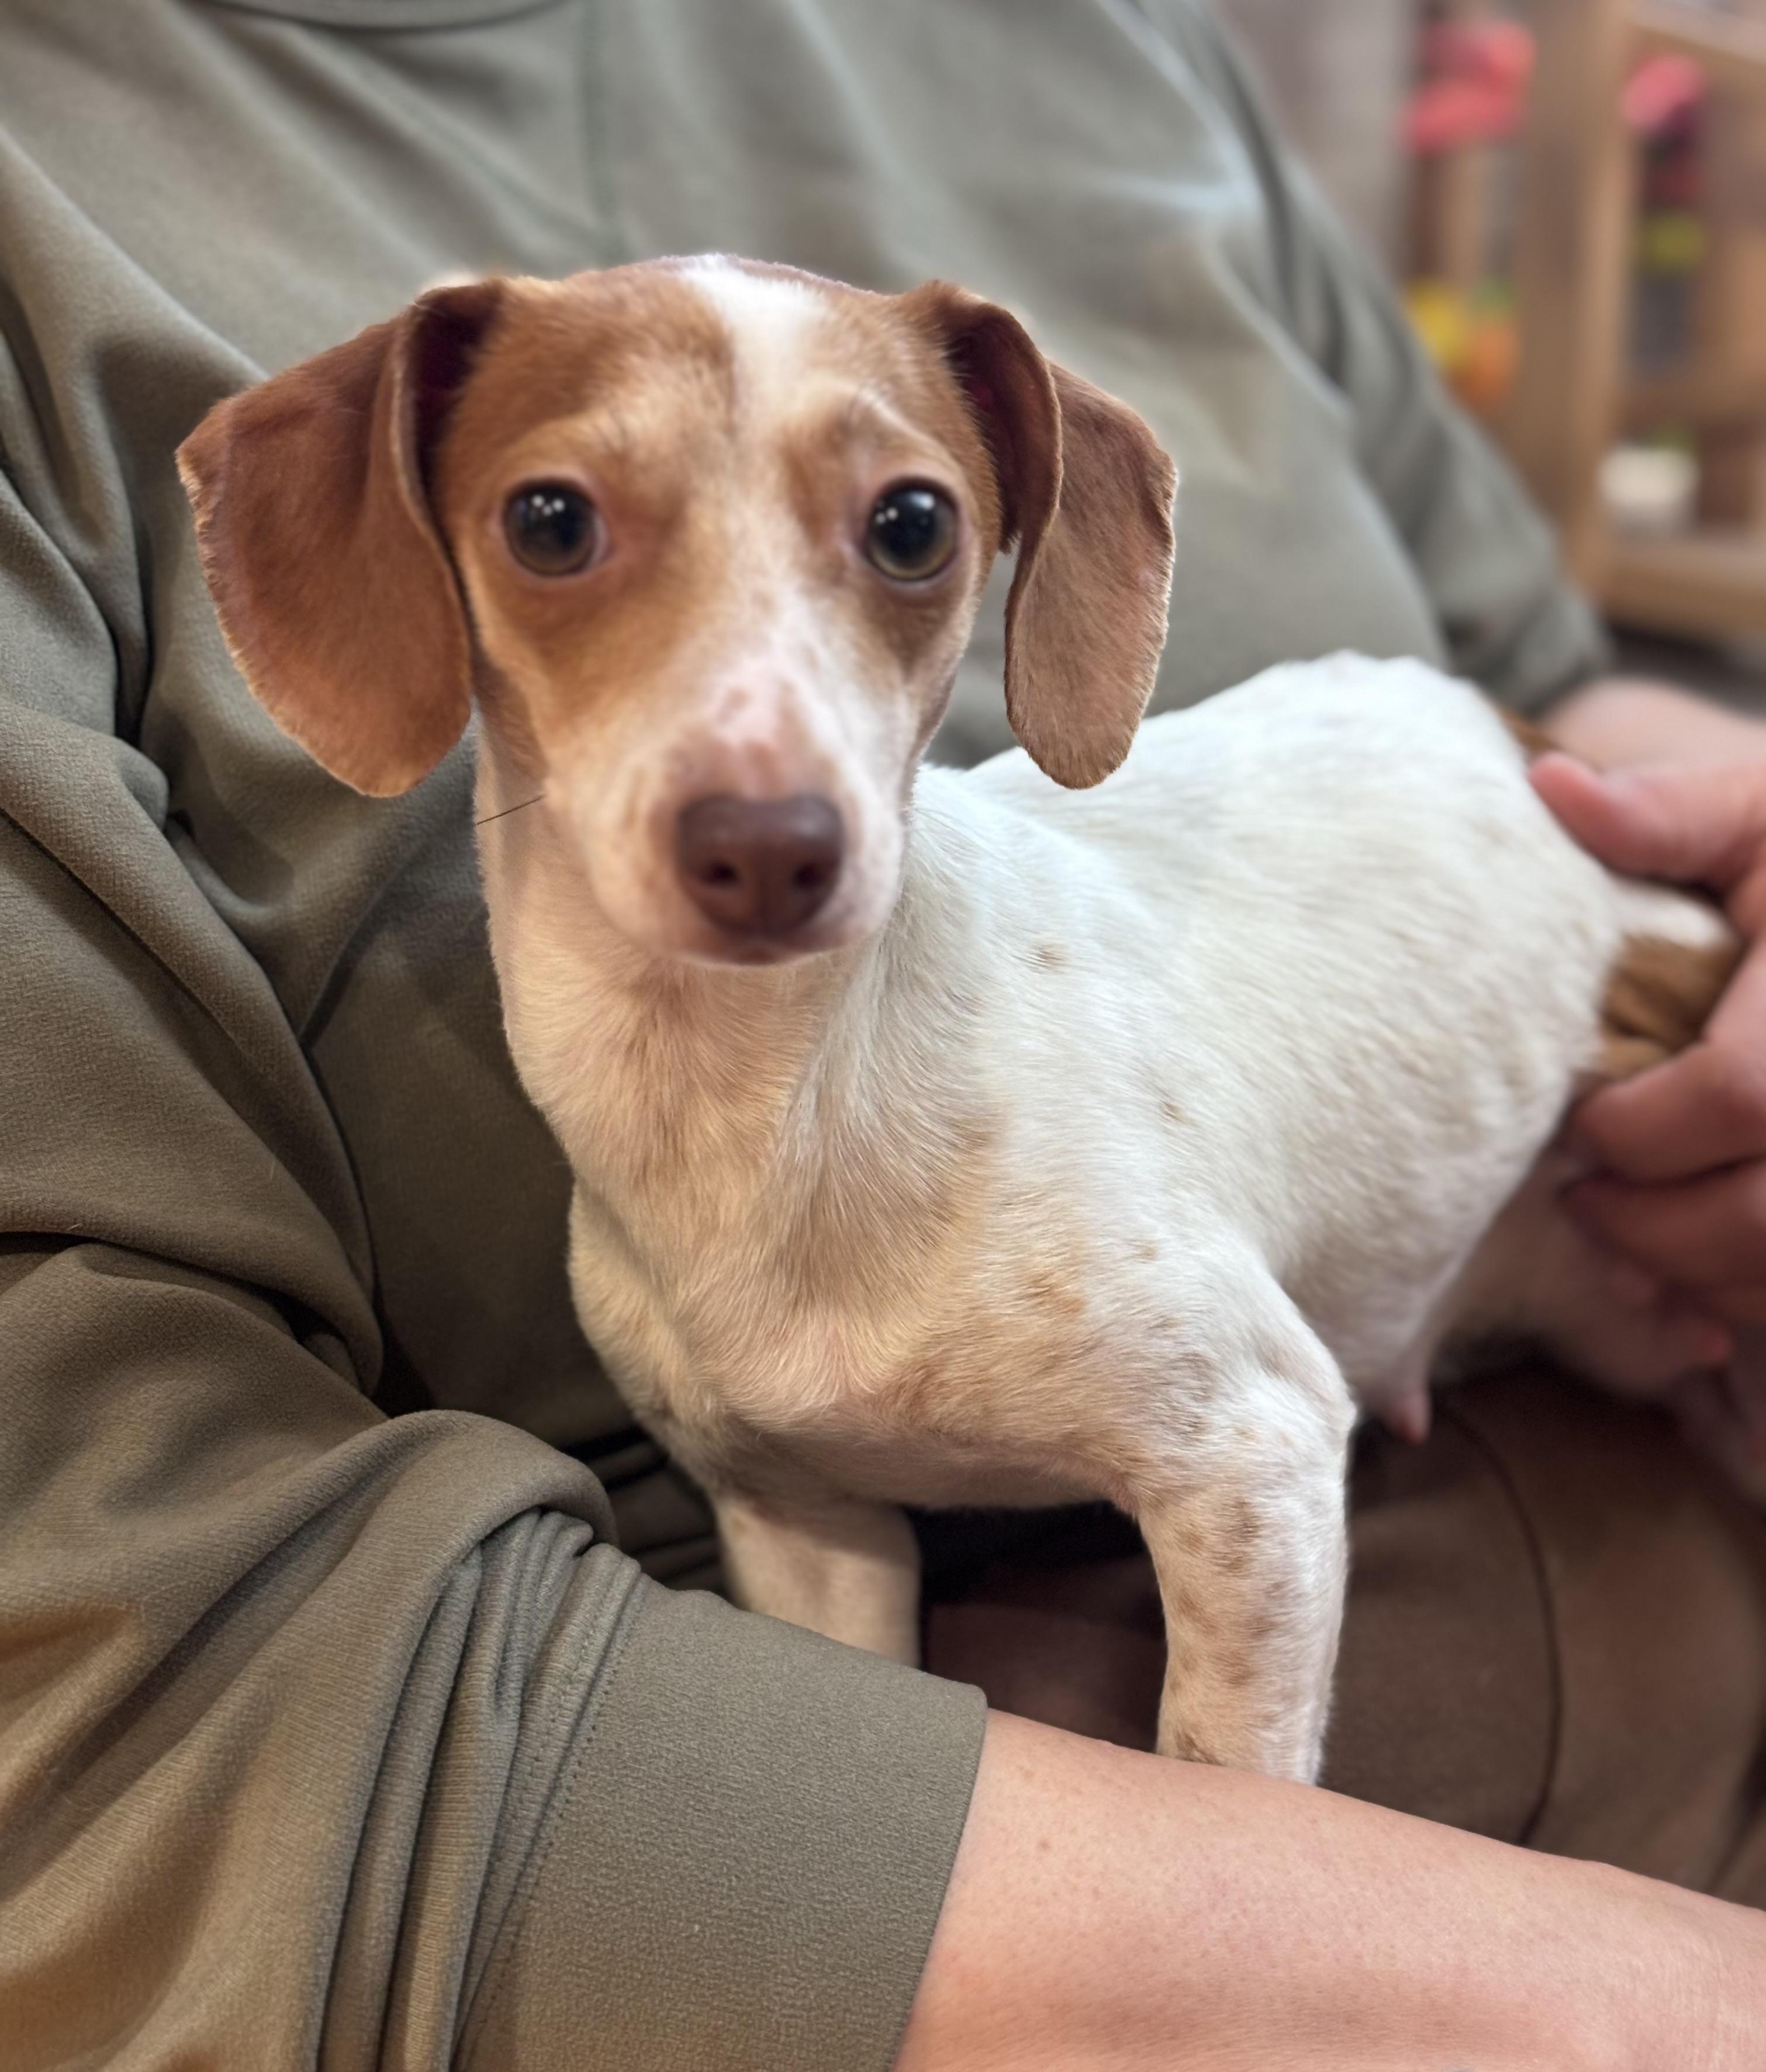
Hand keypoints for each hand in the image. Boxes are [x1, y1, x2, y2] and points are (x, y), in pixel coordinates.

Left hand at [1532, 750, 1765, 1489]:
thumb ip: (1672, 813)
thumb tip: (1552, 789)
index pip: (1739, 1097)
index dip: (1641, 1129)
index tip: (1578, 1122)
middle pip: (1764, 1214)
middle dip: (1656, 1226)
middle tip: (1582, 1201)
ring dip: (1701, 1275)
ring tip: (1629, 1233)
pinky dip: (1749, 1299)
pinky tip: (1696, 1268)